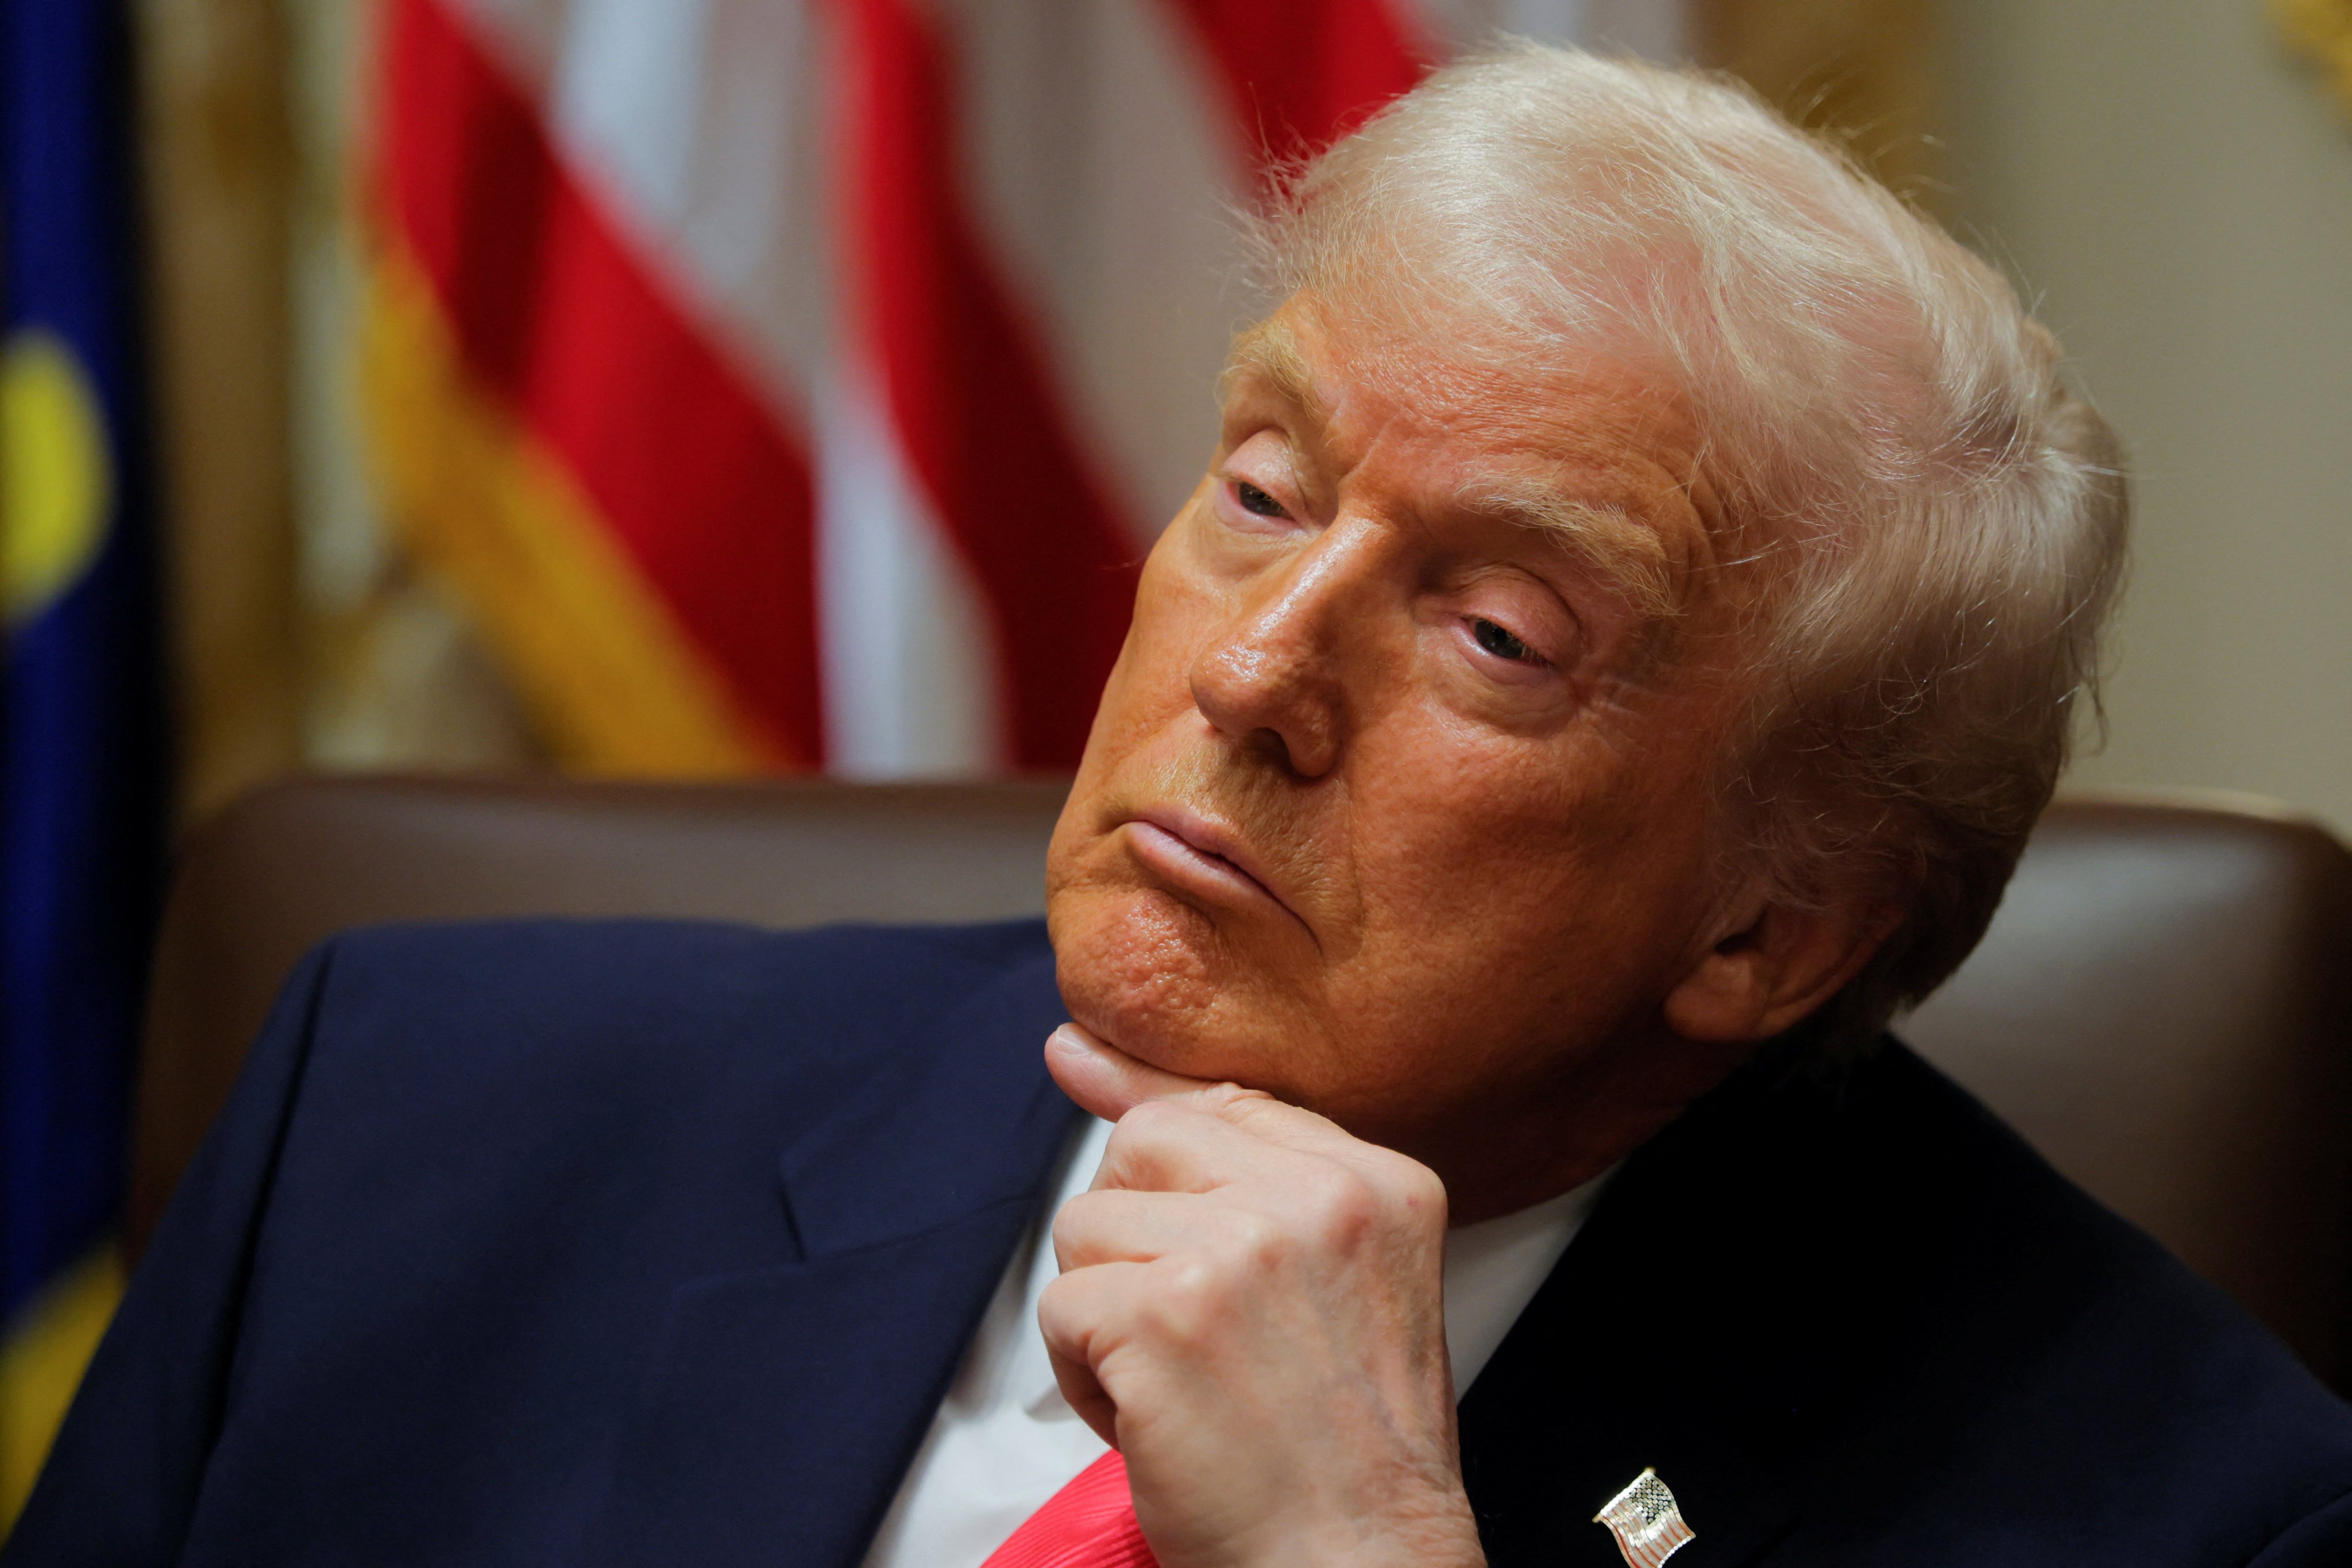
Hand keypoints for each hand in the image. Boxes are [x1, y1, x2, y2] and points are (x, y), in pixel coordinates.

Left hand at [1039, 1023, 1486, 1567]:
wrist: (1362, 1566)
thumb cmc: (1346, 1452)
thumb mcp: (1346, 1282)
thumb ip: (1244, 1172)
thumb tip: (1076, 1056)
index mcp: (1378, 1181)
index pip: (1225, 1101)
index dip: (1145, 1112)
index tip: (1076, 1069)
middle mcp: (1318, 1197)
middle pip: (1143, 1144)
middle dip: (1129, 1230)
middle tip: (1179, 1322)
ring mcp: (1240, 1249)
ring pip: (1088, 1226)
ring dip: (1105, 1314)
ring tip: (1180, 1384)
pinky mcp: (1165, 1314)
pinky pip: (1061, 1307)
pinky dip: (1083, 1377)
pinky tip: (1153, 1422)